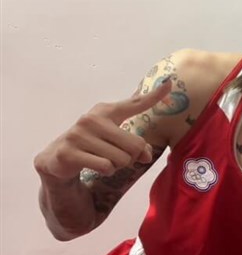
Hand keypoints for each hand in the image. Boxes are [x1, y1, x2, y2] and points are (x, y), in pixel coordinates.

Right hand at [34, 78, 171, 180]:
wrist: (58, 158)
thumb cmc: (93, 144)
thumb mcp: (114, 139)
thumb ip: (136, 145)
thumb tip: (146, 155)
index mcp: (106, 111)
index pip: (135, 103)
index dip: (154, 96)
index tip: (169, 83)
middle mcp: (92, 118)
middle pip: (135, 146)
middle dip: (132, 157)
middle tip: (116, 155)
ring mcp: (79, 134)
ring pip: (122, 159)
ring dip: (117, 166)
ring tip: (103, 159)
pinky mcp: (70, 152)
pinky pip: (106, 167)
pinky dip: (106, 171)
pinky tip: (94, 166)